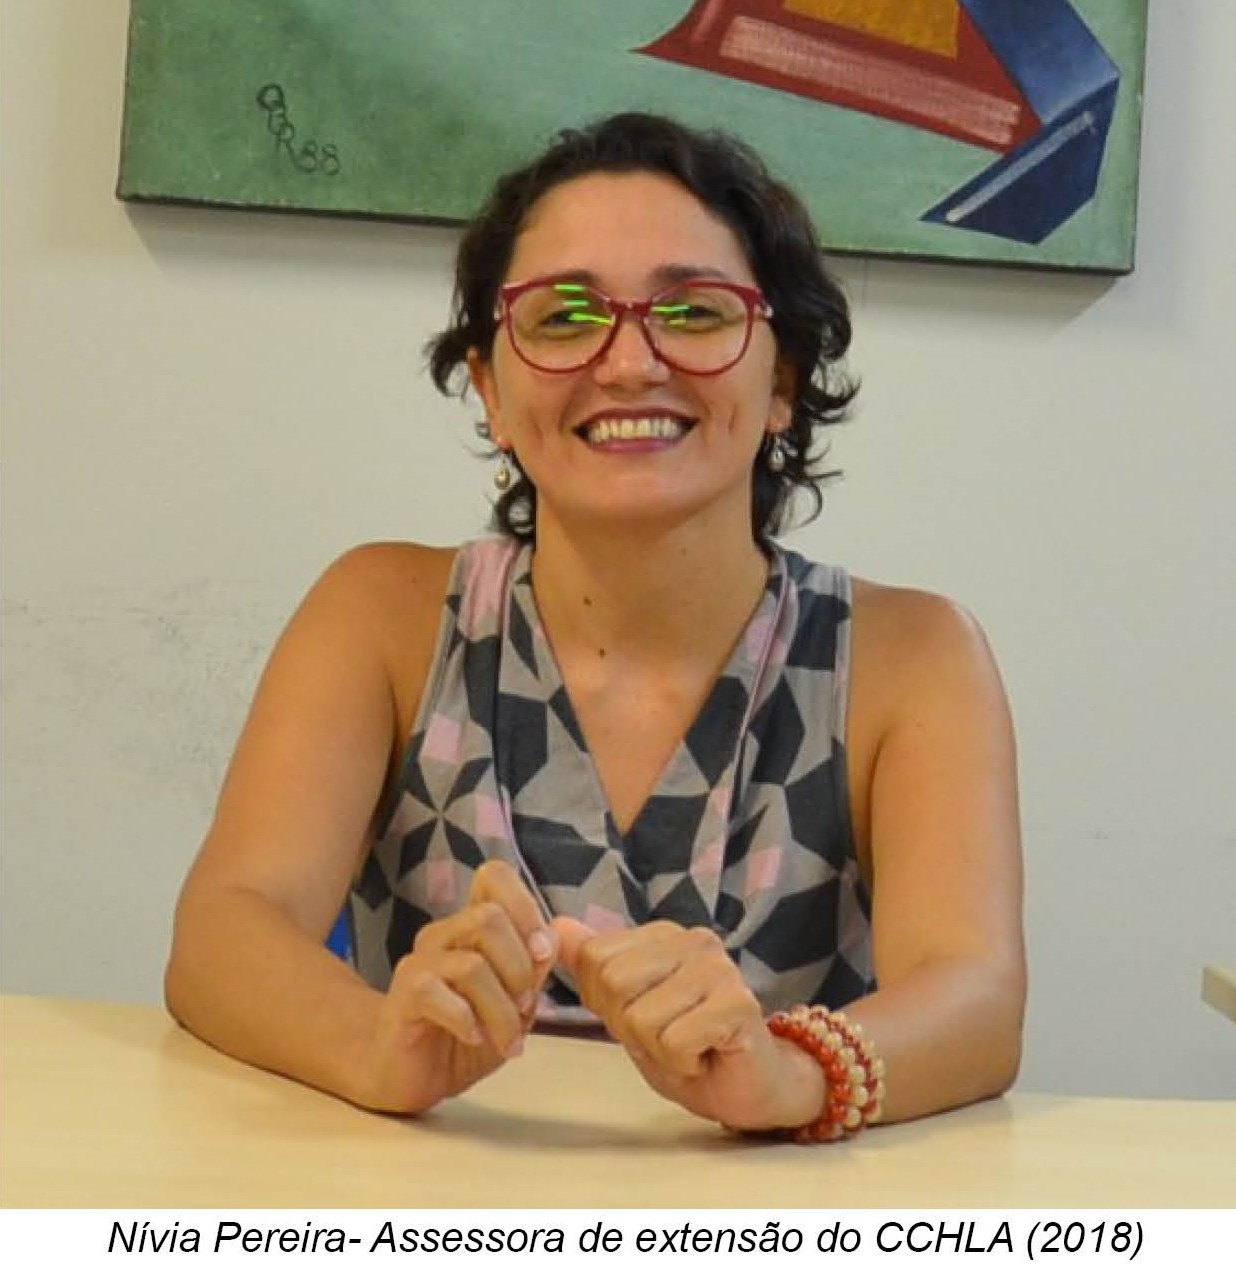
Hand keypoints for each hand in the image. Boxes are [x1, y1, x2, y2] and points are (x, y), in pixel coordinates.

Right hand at [356, 860, 555, 1113]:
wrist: (413, 1078)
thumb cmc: (470, 1035)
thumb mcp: (514, 1006)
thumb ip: (533, 971)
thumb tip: (549, 940)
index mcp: (472, 927)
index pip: (493, 876)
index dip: (525, 906)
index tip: (542, 953)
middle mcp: (444, 934)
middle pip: (489, 917)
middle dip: (520, 968)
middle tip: (526, 1007)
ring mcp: (419, 962)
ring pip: (472, 964)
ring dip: (501, 1009)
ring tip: (507, 1039)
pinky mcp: (402, 996)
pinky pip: (437, 993)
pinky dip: (467, 1021)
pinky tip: (473, 1038)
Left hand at [553, 917, 823, 1130]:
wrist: (749, 1087)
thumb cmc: (687, 1047)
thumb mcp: (627, 1008)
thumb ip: (593, 968)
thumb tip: (556, 929)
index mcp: (662, 935)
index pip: (594, 958)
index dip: (606, 1003)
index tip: (641, 1018)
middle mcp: (692, 939)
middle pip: (613, 984)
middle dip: (629, 1027)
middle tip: (666, 1036)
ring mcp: (718, 968)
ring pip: (641, 1018)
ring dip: (658, 1049)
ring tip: (688, 1045)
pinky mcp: (738, 1003)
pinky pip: (674, 1041)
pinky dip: (682, 1062)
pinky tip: (706, 1055)